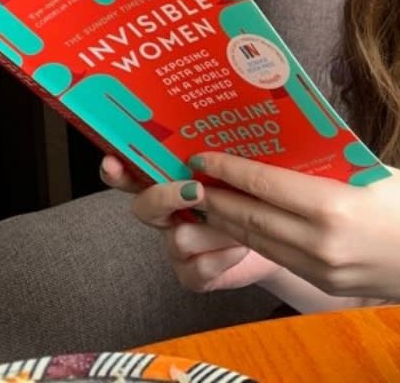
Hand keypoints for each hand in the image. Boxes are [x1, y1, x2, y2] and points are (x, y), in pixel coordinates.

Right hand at [99, 154, 281, 293]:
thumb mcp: (247, 166)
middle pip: (145, 206)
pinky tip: (242, 248)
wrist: (286, 233)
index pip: (138, 172)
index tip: (113, 162)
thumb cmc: (263, 191)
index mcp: (178, 180)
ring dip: (215, 230)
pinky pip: (196, 268)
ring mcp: (178, 246)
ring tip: (244, 222)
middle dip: (166, 197)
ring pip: (178, 238)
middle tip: (195, 190)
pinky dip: (224, 257)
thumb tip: (232, 124)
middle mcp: (171, 213)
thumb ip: (230, 151)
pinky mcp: (192, 275)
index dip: (120, 169)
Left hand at [189, 152, 399, 300]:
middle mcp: (321, 243)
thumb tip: (294, 154)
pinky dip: (260, 240)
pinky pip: (282, 259)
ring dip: (232, 222)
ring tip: (213, 202)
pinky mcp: (327, 286)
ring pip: (261, 243)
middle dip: (219, 198)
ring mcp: (322, 270)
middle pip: (253, 218)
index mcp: (334, 207)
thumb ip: (333, 166)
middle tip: (195, 179)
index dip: (230, 170)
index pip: (266, 185)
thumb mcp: (377, 172)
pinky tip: (251, 226)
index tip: (205, 157)